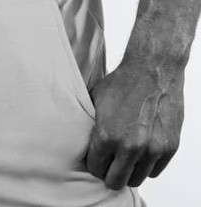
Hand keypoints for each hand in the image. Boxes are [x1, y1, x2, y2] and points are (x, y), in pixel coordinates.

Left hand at [86, 59, 183, 189]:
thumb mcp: (95, 101)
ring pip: (136, 179)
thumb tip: (80, 143)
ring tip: (125, 157)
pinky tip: (140, 150)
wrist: (152, 69)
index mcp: (108, 135)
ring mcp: (152, 148)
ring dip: (129, 170)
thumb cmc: (122, 82)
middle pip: (115, 181)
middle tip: (109, 164)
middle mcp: (130, 146)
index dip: (94, 164)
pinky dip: (147, 164)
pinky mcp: (169, 147)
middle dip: (109, 174)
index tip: (96, 159)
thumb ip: (89, 126)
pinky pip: (154, 170)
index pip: (96, 168)